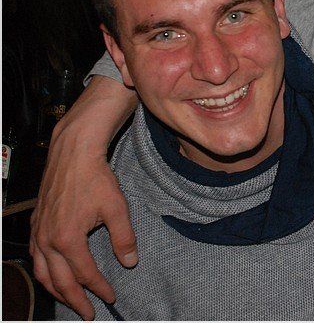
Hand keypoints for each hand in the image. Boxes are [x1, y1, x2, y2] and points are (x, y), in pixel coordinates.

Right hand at [30, 75, 137, 319]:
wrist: (72, 154)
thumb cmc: (96, 178)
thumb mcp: (117, 208)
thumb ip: (124, 238)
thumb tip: (130, 262)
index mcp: (68, 239)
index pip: (85, 275)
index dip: (100, 288)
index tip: (111, 297)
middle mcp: (48, 240)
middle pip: (60, 282)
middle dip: (75, 300)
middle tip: (89, 313)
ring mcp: (38, 233)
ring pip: (43, 273)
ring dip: (56, 290)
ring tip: (71, 300)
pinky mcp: (36, 224)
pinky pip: (36, 257)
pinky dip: (44, 272)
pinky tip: (53, 274)